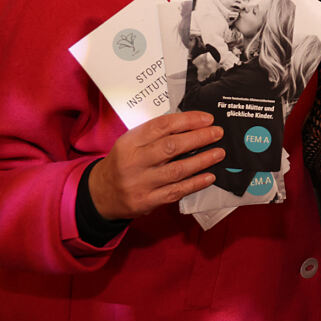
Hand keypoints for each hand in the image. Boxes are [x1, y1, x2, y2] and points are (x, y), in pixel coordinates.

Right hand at [88, 111, 224, 219]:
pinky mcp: (146, 202)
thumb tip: (192, 124)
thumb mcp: (131, 143)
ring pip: (177, 170)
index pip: (161, 126)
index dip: (187, 120)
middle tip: (217, 133)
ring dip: (202, 160)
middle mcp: (133, 162)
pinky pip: (176, 191)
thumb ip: (156, 134)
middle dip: (199, 138)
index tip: (207, 119)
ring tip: (219, 153)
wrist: (101, 194)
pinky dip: (195, 183)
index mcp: (129, 142)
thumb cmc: (124, 162)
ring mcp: (140, 183)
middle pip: (171, 147)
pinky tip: (210, 176)